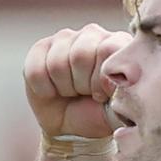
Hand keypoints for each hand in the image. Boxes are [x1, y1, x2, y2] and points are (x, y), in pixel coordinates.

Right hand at [23, 23, 131, 137]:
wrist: (73, 126)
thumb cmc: (99, 113)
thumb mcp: (118, 108)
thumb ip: (124, 93)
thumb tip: (115, 81)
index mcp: (118, 44)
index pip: (108, 49)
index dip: (102, 79)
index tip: (104, 94)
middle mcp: (93, 34)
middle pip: (81, 55)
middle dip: (83, 85)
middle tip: (87, 93)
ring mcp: (66, 38)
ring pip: (57, 64)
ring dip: (66, 88)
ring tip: (73, 92)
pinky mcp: (41, 47)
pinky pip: (37, 71)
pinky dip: (45, 90)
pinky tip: (54, 90)